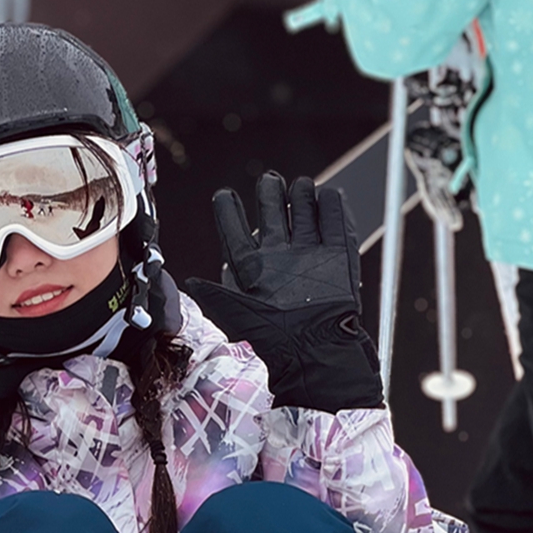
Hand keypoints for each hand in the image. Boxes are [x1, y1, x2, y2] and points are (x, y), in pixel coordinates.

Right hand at [186, 173, 382, 412]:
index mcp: (251, 267)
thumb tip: (194, 282)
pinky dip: (332, 203)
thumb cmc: (276, 341)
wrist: (315, 352)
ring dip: (301, 192)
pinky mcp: (338, 253)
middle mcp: (278, 252)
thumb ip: (216, 294)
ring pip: (303, 204)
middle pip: (271, 206)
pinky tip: (330, 196)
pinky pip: (334, 216)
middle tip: (269, 180)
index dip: (227, 209)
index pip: (233, 227)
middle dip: (268, 189)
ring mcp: (310, 250)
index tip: (224, 196)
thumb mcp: (236, 317)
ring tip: (300, 186)